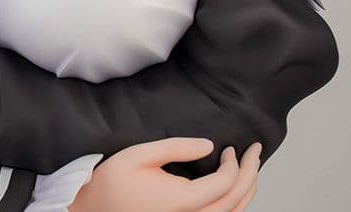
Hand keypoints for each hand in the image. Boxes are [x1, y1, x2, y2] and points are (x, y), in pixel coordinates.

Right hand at [69, 137, 260, 211]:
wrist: (94, 208)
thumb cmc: (114, 180)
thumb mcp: (141, 154)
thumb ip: (177, 147)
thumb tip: (209, 146)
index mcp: (181, 202)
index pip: (224, 184)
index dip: (235, 163)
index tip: (230, 147)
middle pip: (234, 202)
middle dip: (250, 175)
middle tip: (257, 151)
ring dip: (246, 193)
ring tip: (252, 170)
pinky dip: (233, 207)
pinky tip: (235, 192)